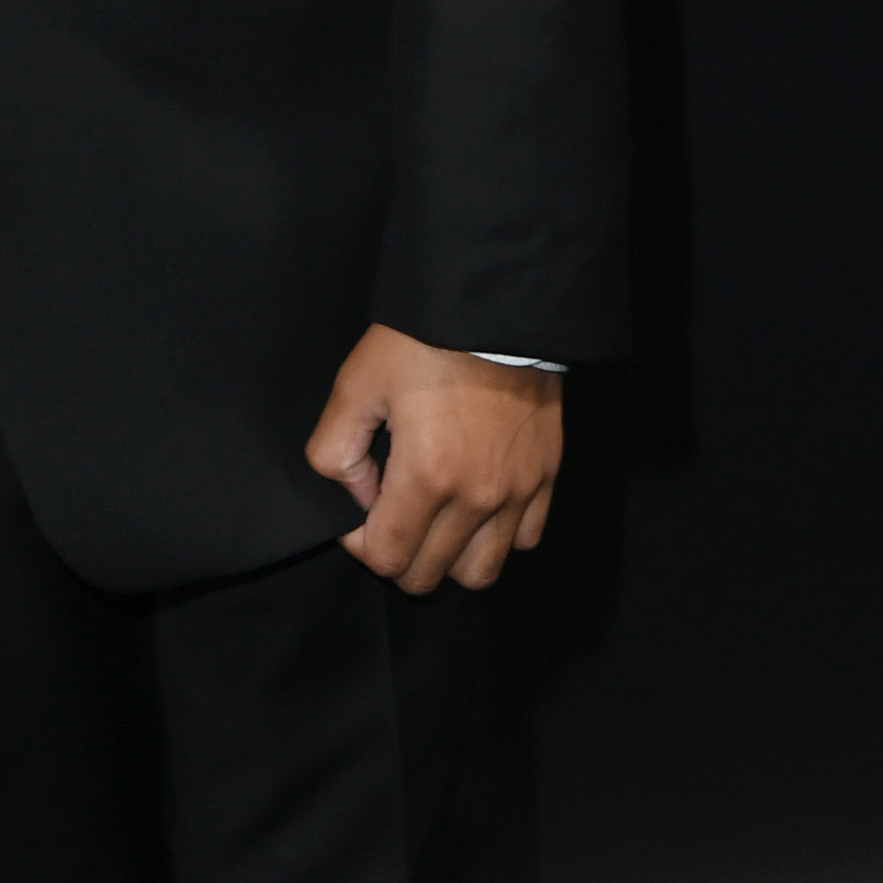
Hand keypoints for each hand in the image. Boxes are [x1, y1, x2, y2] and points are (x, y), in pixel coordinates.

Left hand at [306, 323, 562, 592]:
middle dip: (398, 556)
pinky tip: (475, 504)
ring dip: (448, 558)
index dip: (360, 546)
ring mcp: (518, 492)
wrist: (493, 306)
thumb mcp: (356, 382)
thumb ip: (337, 450)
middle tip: (388, 515)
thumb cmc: (420, 341)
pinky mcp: (545, 477)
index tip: (357, 515)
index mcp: (427, 477)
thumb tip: (358, 498)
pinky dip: (497, 536)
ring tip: (433, 519)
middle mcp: (478, 498)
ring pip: (480, 572)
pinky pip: (523, 539)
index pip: (388, 559)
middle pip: (429, 575)